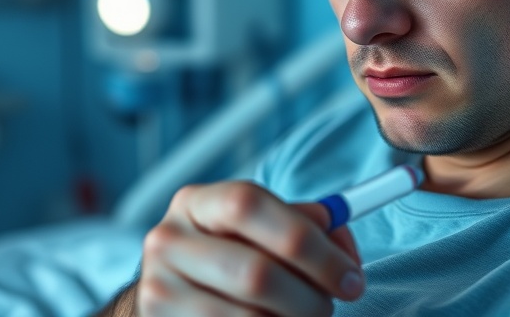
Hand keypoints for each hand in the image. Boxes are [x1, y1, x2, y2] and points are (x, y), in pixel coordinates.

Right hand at [137, 181, 364, 315]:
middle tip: (330, 307)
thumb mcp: (259, 231)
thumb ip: (302, 225)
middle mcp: (167, 242)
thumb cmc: (234, 259)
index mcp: (194, 203)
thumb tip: (336, 235)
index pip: (247, 205)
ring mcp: (159, 292)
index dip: (307, 242)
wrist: (176, 299)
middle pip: (254, 273)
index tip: (350, 276)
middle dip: (311, 298)